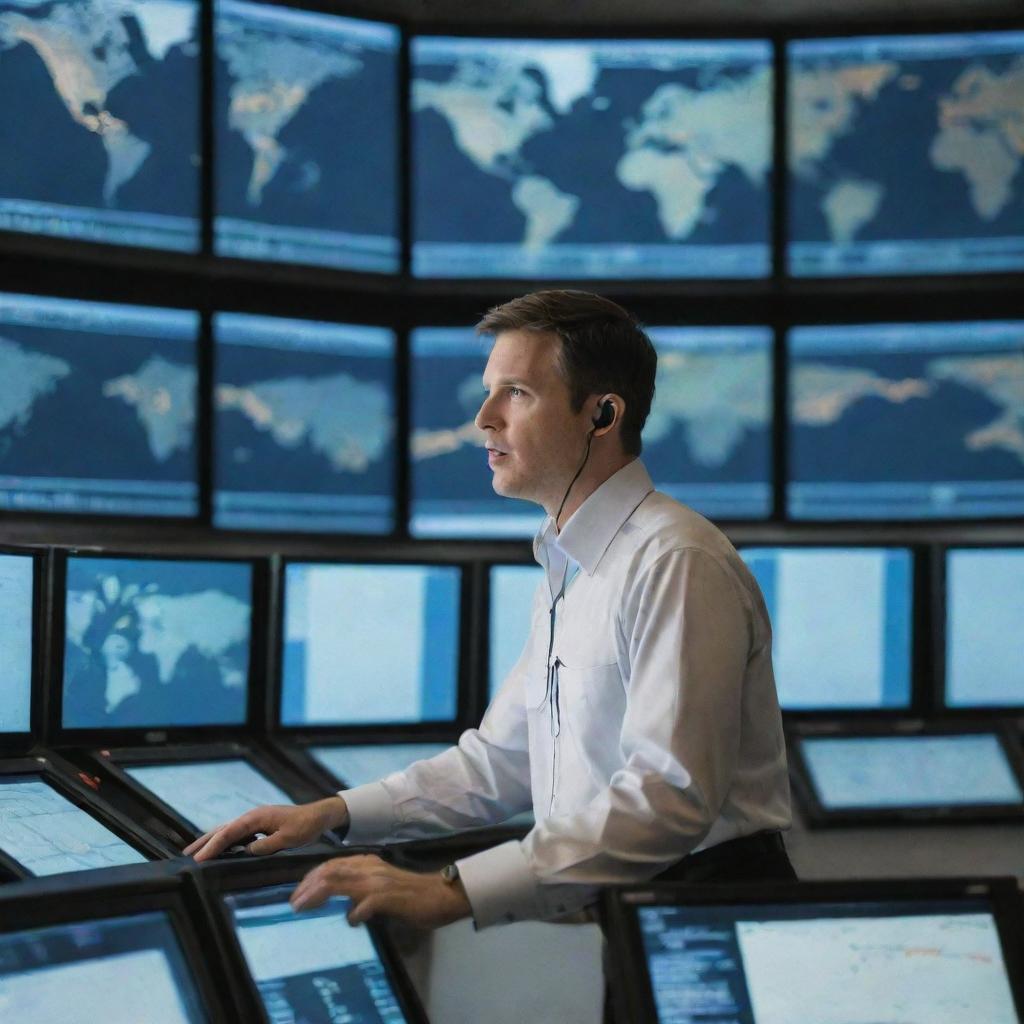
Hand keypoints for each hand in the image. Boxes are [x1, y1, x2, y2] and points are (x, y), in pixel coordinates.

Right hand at [184, 796, 348, 861]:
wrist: (318, 815)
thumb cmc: (305, 826)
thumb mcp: (287, 839)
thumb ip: (265, 846)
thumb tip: (246, 852)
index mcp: (256, 817)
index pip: (229, 833)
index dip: (212, 846)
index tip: (198, 858)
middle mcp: (252, 816)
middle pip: (223, 829)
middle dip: (204, 842)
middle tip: (186, 855)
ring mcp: (255, 820)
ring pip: (228, 831)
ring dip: (212, 841)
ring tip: (196, 853)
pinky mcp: (259, 826)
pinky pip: (237, 834)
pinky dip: (225, 842)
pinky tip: (219, 851)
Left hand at [290, 854, 470, 930]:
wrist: (440, 895)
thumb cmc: (412, 896)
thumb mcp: (382, 889)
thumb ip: (363, 893)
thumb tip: (347, 909)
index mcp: (368, 864)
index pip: (332, 865)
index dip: (311, 879)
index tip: (298, 894)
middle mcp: (370, 868)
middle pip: (330, 871)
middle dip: (307, 886)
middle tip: (294, 903)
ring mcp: (379, 882)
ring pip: (340, 881)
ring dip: (318, 895)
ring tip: (303, 908)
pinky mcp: (389, 897)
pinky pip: (364, 904)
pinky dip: (354, 913)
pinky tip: (352, 921)